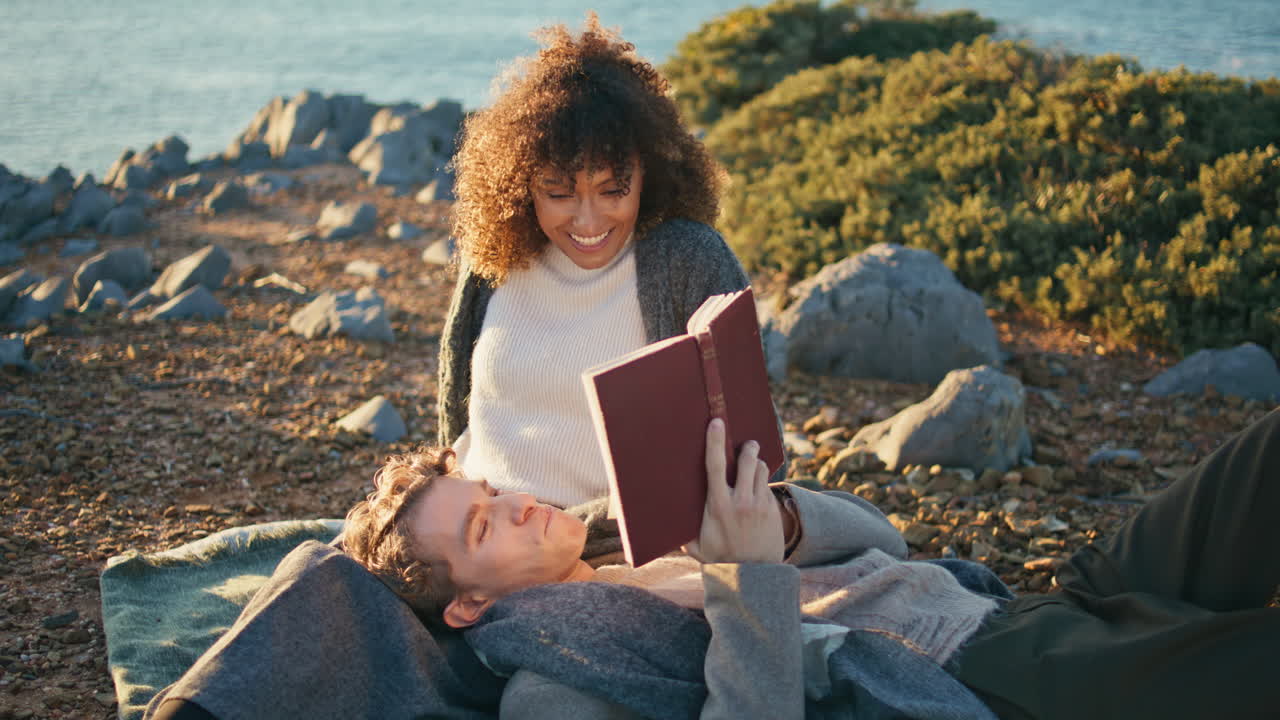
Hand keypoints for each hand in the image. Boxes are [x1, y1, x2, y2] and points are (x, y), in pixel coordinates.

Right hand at [684, 419, 784, 564]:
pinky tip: (755, 486)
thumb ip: (682, 531)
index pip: (714, 465)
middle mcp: (740, 501)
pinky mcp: (772, 510)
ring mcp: (759, 505)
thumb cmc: (720, 559)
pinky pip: (767, 484)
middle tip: (745, 444)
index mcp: (717, 506)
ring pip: (760, 468)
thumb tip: (663, 518)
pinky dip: (761, 480)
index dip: (715, 441)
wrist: (754, 576)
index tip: (716, 423)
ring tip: (750, 466)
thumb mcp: (695, 546)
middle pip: (746, 460)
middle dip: (746, 447)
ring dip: (755, 463)